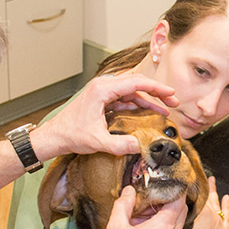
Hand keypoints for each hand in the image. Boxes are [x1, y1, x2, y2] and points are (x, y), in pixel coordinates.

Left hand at [35, 74, 179, 158]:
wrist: (55, 136)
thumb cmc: (70, 134)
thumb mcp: (98, 142)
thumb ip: (120, 144)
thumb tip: (141, 145)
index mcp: (101, 90)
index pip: (135, 83)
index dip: (155, 87)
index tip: (170, 93)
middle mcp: (103, 86)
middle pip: (136, 84)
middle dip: (156, 92)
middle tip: (173, 101)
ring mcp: (103, 92)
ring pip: (132, 92)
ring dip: (149, 99)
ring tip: (166, 109)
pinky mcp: (104, 100)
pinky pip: (126, 99)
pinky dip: (139, 105)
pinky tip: (150, 113)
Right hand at [102, 185, 187, 228]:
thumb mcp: (116, 227)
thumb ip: (122, 205)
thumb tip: (129, 191)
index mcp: (164, 227)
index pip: (180, 199)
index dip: (175, 187)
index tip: (166, 181)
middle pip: (182, 209)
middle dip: (171, 200)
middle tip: (154, 196)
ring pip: (179, 222)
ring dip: (168, 214)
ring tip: (149, 212)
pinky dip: (167, 226)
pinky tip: (149, 228)